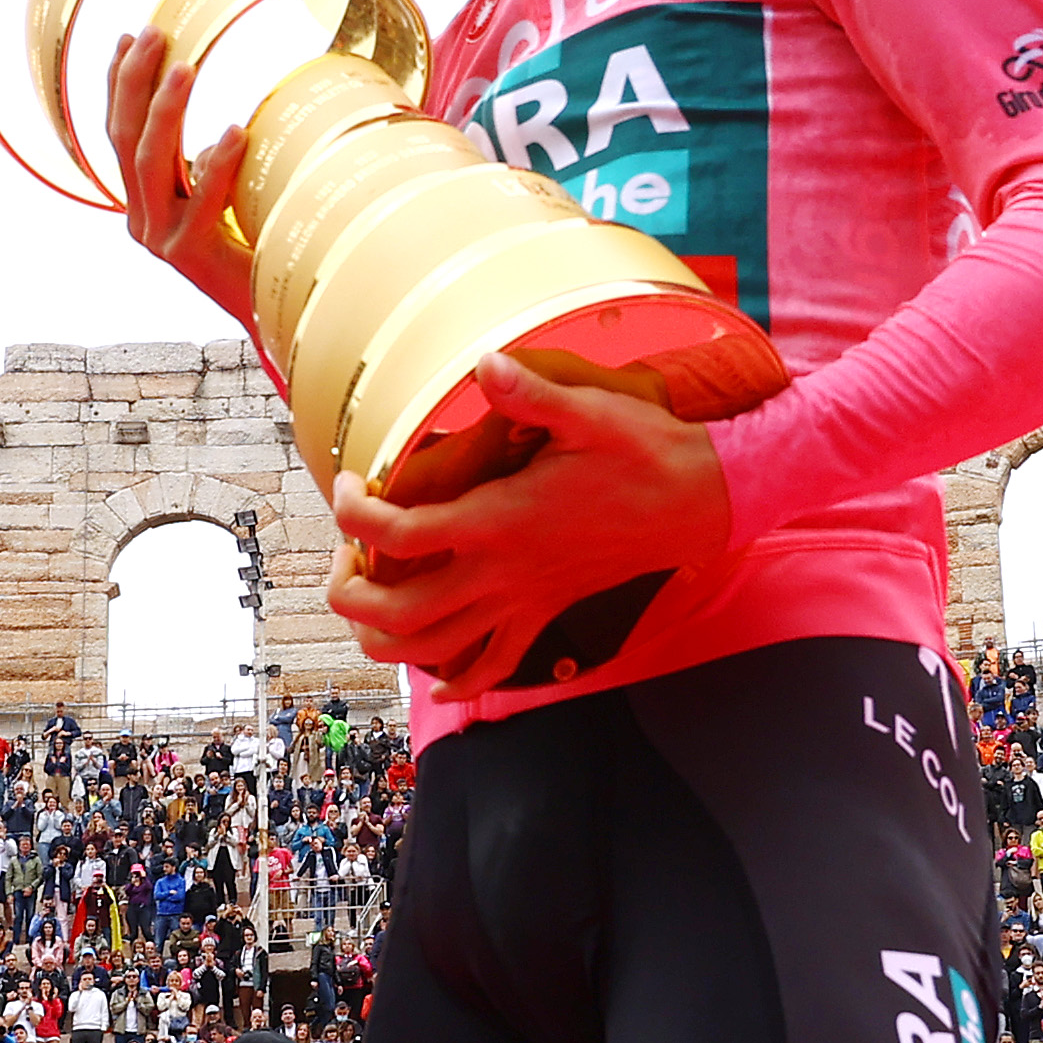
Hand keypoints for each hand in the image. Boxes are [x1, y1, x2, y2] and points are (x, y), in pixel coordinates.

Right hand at [103, 24, 262, 329]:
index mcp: (143, 203)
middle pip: (124, 140)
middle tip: (153, 33)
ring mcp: (162, 239)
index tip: (129, 38)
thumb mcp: (226, 199)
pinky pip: (203, 201)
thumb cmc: (256, 247)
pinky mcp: (192, 256)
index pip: (118, 134)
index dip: (118, 85)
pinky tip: (237, 131)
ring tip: (186, 67)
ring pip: (151, 163)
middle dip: (133, 82)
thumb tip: (223, 131)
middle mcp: (143, 219)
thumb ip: (211, 170)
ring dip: (165, 110)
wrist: (273, 312)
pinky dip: (219, 163)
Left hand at [324, 361, 734, 697]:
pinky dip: (458, 681)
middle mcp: (503, 572)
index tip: (349, 485)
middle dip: (349, 594)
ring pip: (434, 652)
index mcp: (501, 520)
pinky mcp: (545, 614)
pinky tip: (437, 677)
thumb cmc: (643, 452)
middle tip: (342, 559)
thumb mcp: (588, 411)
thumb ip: (528, 393)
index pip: (399, 532)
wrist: (700, 500)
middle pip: (399, 611)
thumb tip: (485, 361)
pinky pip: (494, 667)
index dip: (355, 512)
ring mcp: (523, 601)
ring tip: (365, 610)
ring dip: (385, 642)